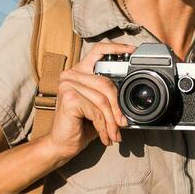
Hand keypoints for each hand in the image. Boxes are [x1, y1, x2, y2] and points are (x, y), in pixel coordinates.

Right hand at [42, 42, 132, 162]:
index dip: (116, 49)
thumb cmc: (81, 126)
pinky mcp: (69, 98)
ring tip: (114, 134)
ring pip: (102, 100)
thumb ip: (110, 96)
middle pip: (106, 83)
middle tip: (123, 123)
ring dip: (111, 121)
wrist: (62, 145)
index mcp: (80, 72)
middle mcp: (71, 74)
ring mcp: (68, 85)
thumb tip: (131, 95)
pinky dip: (103, 126)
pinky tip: (103, 136)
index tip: (132, 50)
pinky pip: (96, 111)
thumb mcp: (99, 107)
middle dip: (117, 107)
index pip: (98, 51)